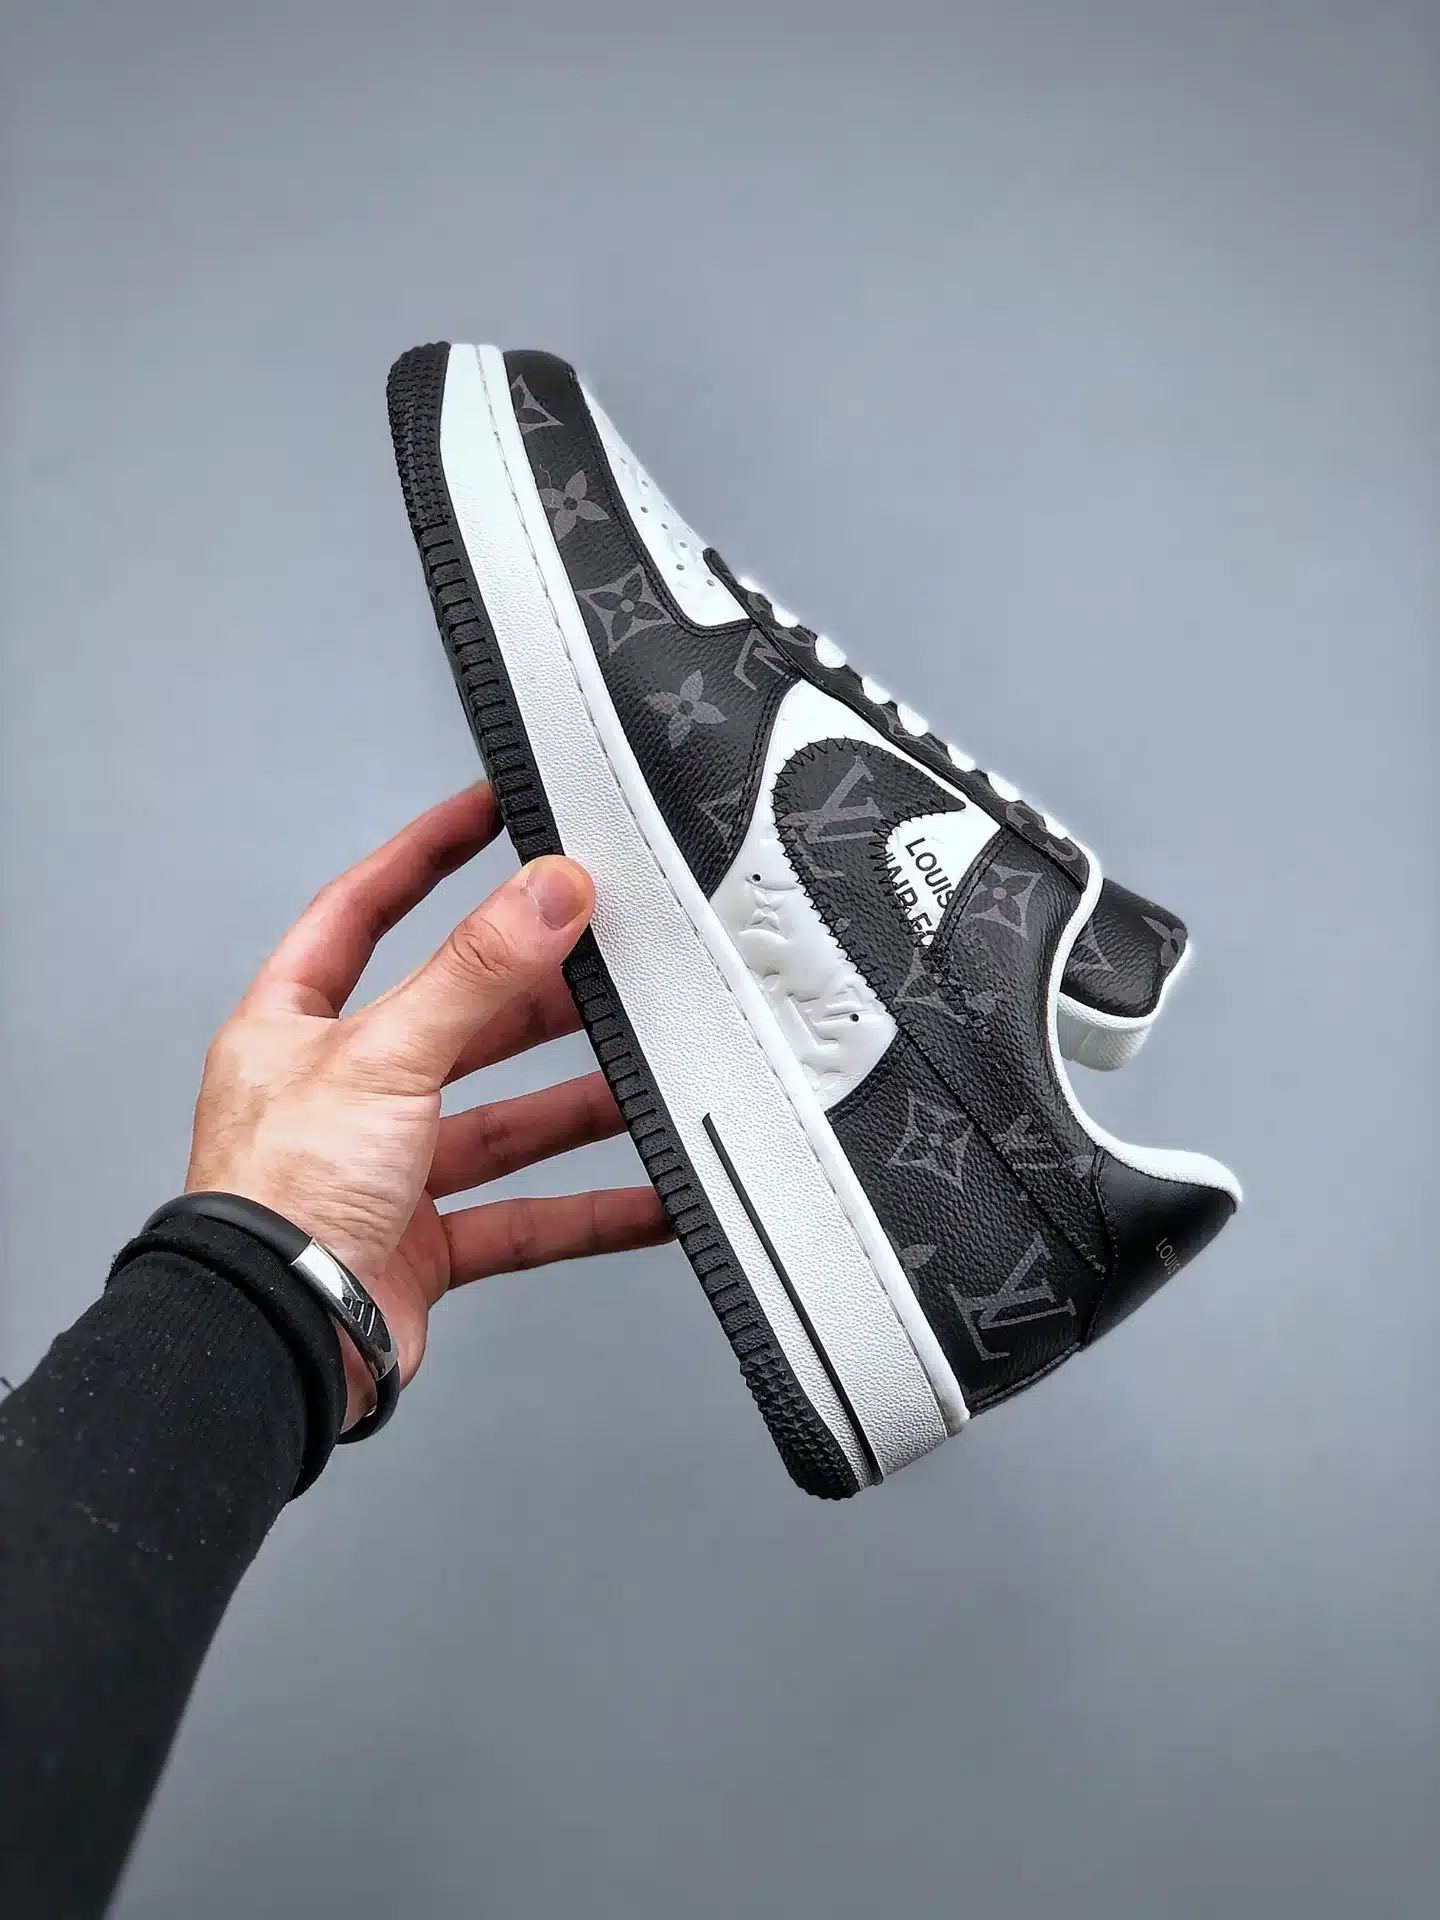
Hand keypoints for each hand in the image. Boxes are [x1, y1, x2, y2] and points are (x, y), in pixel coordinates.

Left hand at [185, 784, 670, 1425]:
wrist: (275, 1343)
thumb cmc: (279, 1200)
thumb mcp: (383, 1056)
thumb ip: (474, 974)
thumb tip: (545, 893)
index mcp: (296, 1029)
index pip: (361, 912)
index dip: (422, 856)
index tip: (487, 811)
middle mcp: (341, 1094)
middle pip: (456, 1020)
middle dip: (535, 996)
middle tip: (610, 956)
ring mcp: (386, 1171)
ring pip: (504, 1120)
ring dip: (579, 1105)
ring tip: (652, 1076)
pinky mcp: (426, 1243)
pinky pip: (527, 1216)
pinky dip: (590, 1210)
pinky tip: (651, 1199)